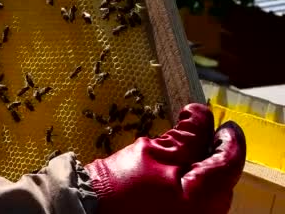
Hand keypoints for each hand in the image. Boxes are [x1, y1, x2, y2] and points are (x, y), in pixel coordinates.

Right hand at [85, 103, 245, 213]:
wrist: (88, 210)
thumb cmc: (119, 189)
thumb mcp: (153, 153)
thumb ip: (186, 135)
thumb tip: (201, 115)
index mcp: (207, 196)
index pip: (230, 159)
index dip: (227, 135)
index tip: (218, 119)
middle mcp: (206, 212)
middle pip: (220, 172)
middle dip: (209, 148)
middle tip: (191, 128)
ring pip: (206, 183)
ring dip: (195, 162)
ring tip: (175, 146)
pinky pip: (192, 195)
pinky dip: (184, 177)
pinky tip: (166, 168)